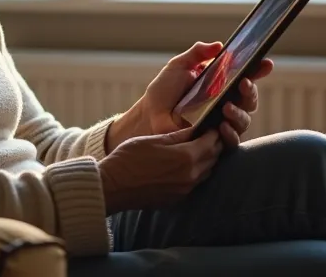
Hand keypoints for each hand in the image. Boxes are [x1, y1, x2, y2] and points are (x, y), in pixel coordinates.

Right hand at [98, 126, 221, 213]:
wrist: (112, 187)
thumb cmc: (128, 158)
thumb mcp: (153, 139)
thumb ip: (177, 136)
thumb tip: (195, 129)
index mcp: (186, 157)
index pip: (212, 142)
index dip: (213, 132)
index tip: (211, 126)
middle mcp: (191, 175)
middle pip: (213, 158)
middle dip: (213, 146)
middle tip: (207, 136)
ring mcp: (185, 189)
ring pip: (206, 172)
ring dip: (206, 160)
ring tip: (197, 150)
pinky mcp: (177, 199)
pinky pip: (195, 183)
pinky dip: (196, 173)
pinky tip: (185, 166)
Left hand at [106, 42, 274, 150]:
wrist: (148, 114)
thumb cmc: (164, 90)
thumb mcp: (179, 66)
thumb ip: (197, 54)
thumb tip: (218, 45)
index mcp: (221, 85)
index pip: (246, 77)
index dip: (259, 71)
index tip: (266, 64)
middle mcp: (225, 103)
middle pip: (250, 100)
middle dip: (251, 92)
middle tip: (243, 84)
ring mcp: (221, 123)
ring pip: (244, 120)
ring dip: (240, 113)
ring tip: (226, 108)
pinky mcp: (213, 141)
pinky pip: (231, 141)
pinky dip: (231, 134)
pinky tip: (222, 127)